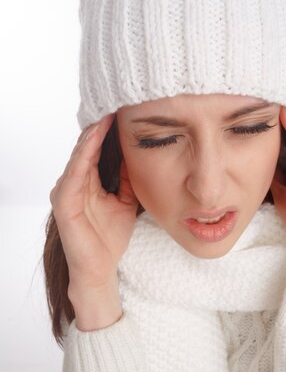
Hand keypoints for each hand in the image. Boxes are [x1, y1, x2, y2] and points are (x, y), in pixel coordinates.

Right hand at [50, 115, 138, 292]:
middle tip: (117, 103)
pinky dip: (84, 154)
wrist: (101, 268)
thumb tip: (137, 154)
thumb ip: (128, 178)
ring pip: (79, 155)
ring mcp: (66, 191)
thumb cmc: (110, 237)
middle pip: (86, 147)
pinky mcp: (63, 203)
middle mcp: (74, 182)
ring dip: (93, 135)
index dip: (109, 131)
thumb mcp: (126, 201)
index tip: (126, 111)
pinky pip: (74, 173)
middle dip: (101, 127)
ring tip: (107, 115)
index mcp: (88, 181)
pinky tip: (94, 138)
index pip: (96, 149)